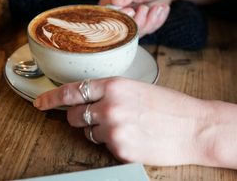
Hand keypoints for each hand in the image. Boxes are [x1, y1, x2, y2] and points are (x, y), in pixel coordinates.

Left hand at [33, 77, 215, 165]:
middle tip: (97, 117)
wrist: (196, 127)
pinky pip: (105, 147)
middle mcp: (111, 106)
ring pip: (89, 133)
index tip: (40, 102)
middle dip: (81, 117)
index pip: (72, 91)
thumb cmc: (172, 106)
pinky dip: (114, 144)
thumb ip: (112, 92)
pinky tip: (134, 138)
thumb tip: (89, 100)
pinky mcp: (121, 151)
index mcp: (115, 85)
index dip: (51, 98)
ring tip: (125, 127)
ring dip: (99, 131)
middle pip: (75, 115)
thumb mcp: (139, 88)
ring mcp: (114, 130)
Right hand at [99, 0, 175, 36]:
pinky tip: (160, 9)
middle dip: (138, 20)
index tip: (132, 10)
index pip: (108, 16)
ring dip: (150, 21)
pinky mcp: (140, 26)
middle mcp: (118, 12)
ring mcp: (129, 20)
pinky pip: (147, 31)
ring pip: (136, 32)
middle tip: (146, 8)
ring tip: (158, 7)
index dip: (119, 17)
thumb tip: (115, 0)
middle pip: (121, 28)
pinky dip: (157, 21)